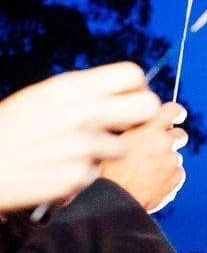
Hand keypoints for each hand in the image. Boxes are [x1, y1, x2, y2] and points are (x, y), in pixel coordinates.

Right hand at [0, 63, 160, 210]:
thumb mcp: (44, 96)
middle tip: (125, 125)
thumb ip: (85, 93)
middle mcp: (80, 113)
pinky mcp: (79, 176)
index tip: (129, 99)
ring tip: (74, 150)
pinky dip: (83, 171)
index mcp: (70, 88)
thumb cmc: (13, 128)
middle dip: (141, 117)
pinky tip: (59, 167)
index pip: (133, 75)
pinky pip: (98, 171)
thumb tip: (127, 91)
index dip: (138, 88)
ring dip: (105, 151)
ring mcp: (82, 147)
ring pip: (124, 147)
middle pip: (147, 107)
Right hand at [98, 101, 187, 213]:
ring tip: (146, 172)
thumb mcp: (116, 140)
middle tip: (158, 150)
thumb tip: (144, 125)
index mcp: (147, 129)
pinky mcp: (178, 176)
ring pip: (176, 156)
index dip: (176, 113)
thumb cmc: (109, 169)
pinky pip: (177, 173)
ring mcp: (173, 159)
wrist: (116, 198)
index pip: (173, 110)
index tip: (177, 117)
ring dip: (166, 162)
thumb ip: (135, 130)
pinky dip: (168, 177)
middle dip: (172, 140)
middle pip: (180, 134)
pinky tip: (152, 183)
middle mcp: (164, 142)